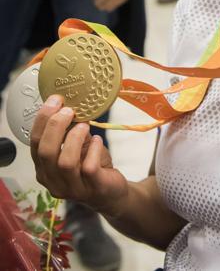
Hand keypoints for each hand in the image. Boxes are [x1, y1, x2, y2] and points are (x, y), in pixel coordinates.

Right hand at [30, 95, 128, 216]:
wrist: (111, 193)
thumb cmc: (92, 166)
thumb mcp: (78, 148)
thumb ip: (71, 132)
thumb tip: (70, 106)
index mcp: (44, 169)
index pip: (35, 143)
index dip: (42, 120)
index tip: (55, 100)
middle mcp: (53, 181)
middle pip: (46, 152)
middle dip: (56, 126)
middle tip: (69, 110)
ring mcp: (72, 188)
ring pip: (65, 162)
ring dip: (75, 138)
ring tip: (85, 125)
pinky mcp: (92, 188)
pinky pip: (88, 167)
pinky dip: (93, 149)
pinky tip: (97, 140)